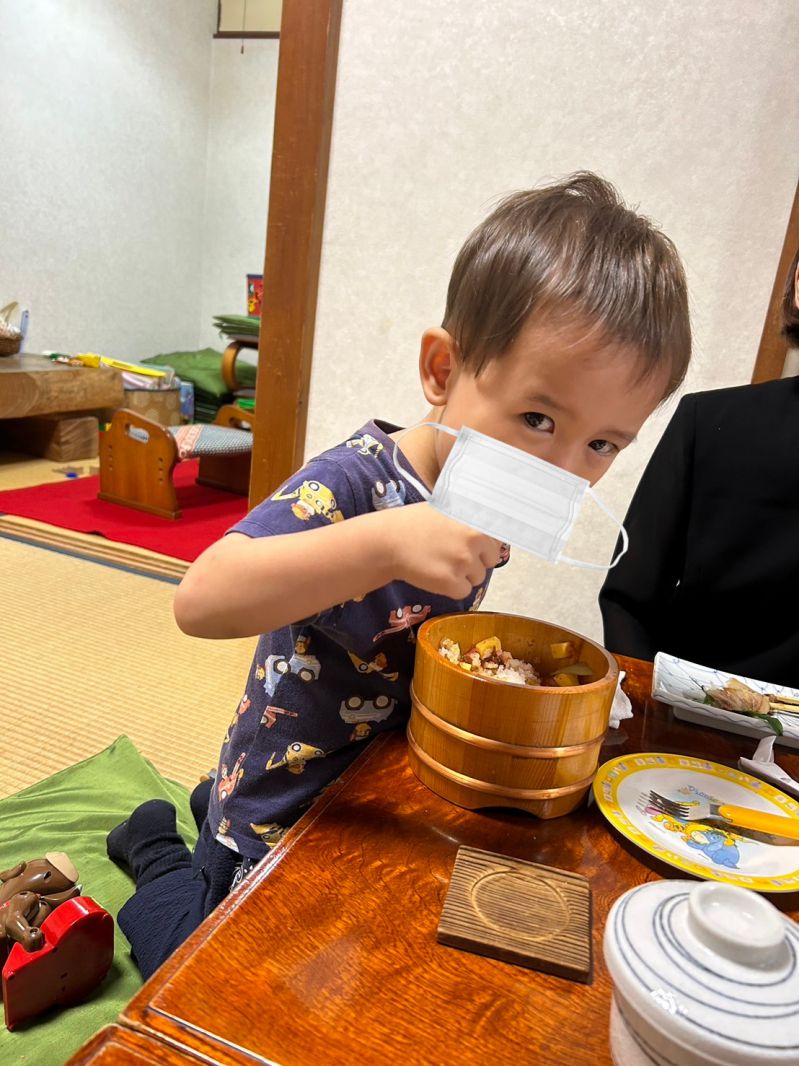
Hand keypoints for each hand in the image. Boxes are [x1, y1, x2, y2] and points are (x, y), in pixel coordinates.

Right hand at [382, 503, 501, 599]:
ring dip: (463, 575)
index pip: (499, 539)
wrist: (388, 541)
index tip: (473, 546)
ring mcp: (465, 561)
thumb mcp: (447, 509)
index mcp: (476, 519)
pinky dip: (451, 588)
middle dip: (476, 561)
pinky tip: (435, 574)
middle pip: (491, 560)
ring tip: (440, 563)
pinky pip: (464, 591)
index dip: (485, 544)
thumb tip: (491, 529)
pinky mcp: (452, 582)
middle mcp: (475, 538)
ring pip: (478, 577)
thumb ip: (471, 520)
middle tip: (451, 555)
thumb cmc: (415, 523)